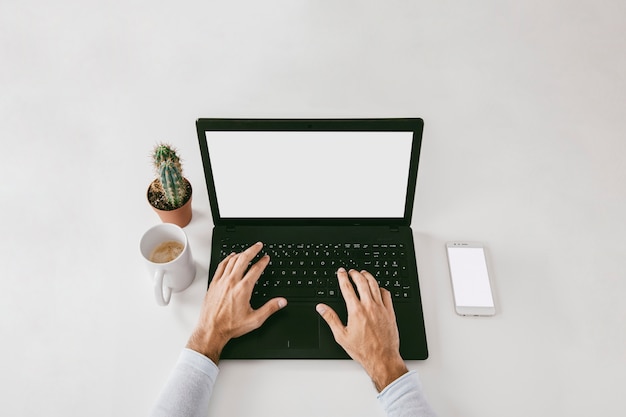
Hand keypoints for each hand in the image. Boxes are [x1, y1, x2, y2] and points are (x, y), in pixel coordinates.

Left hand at [186, 242, 286, 362]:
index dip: (262, 261)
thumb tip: (282, 301)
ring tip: (246, 251)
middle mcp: (232, 282)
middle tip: (258, 245)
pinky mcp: (213, 284)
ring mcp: (221, 282)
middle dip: (252, 250)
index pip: (255, 269)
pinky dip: (227, 259)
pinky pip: (221, 266)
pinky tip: (230, 257)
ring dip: (240, 253)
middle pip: (243, 259)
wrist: (211, 330)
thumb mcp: (255, 320)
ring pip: (231, 261)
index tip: (266, 258)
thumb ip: (270, 308)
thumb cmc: (230, 326)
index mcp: (243, 289)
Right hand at [316, 268, 407, 391]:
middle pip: (362, 282)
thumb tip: (321, 308)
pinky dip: (380, 288)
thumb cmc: (363, 350)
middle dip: (355, 273)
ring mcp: (381, 308)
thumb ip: (330, 319)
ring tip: (363, 273)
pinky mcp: (390, 312)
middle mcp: (369, 306)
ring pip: (374, 285)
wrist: (382, 358)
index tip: (341, 272)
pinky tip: (377, 288)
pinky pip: (386, 294)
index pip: (347, 288)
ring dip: (368, 276)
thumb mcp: (341, 336)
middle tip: (351, 271)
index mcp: (356, 311)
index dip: (342, 277)